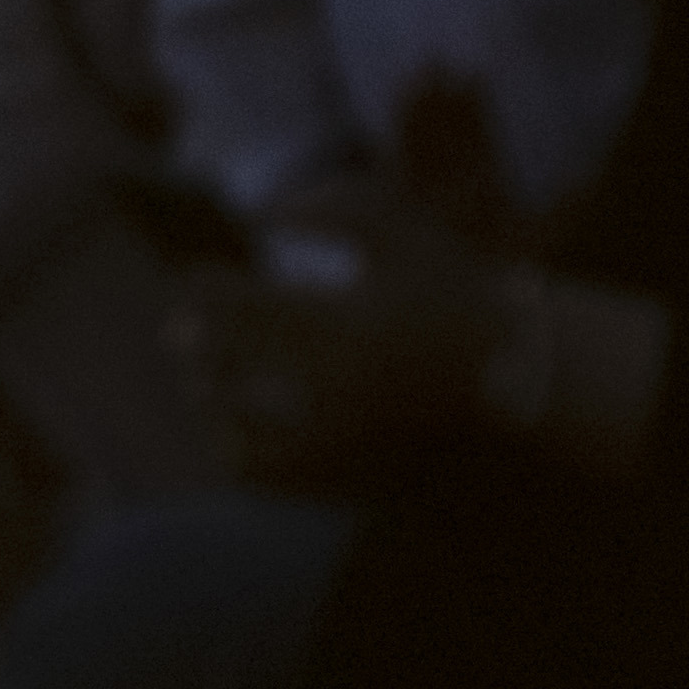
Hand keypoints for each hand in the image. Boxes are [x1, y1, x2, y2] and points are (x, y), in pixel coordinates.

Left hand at [185, 187, 494, 490]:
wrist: (510, 372)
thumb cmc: (446, 287)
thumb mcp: (398, 229)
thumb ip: (329, 207)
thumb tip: (259, 216)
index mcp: (346, 325)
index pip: (241, 308)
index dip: (205, 290)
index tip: (200, 279)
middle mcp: (341, 391)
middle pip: (231, 370)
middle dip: (195, 346)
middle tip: (178, 335)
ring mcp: (348, 443)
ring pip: (243, 441)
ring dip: (212, 409)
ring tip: (201, 389)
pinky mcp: (355, 476)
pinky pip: (276, 482)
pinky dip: (241, 457)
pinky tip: (232, 431)